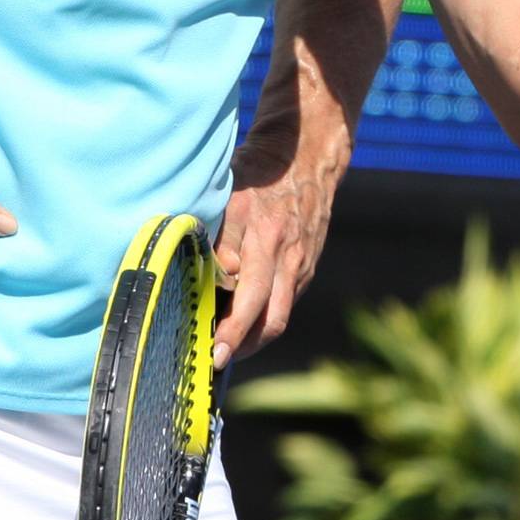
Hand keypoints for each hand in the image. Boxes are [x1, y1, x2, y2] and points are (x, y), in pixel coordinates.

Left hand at [210, 141, 337, 368]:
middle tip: (216, 360)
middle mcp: (285, 254)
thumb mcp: (229, 194)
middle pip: (268, 315)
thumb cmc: (256, 174)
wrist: (305, 159)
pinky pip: (286, 302)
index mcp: (263, 235)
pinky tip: (246, 325)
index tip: (212, 348)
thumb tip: (213, 278)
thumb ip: (219, 235)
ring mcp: (300, 263)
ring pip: (280, 315)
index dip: (231, 329)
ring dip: (255, 338)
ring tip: (229, 350)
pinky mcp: (307, 267)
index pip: (248, 296)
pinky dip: (266, 319)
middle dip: (241, 343)